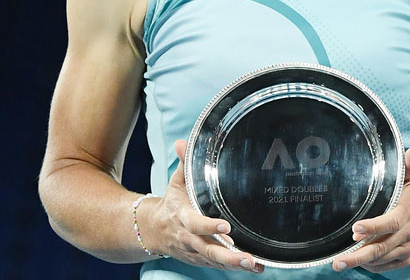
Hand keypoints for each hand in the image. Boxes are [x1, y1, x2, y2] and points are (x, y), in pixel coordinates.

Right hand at [138, 139, 263, 272]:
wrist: (153, 230)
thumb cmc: (171, 203)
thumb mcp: (175, 183)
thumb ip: (184, 164)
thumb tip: (184, 142)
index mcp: (182, 217)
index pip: (195, 223)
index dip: (209, 226)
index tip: (226, 225)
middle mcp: (189, 238)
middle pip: (208, 249)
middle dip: (228, 256)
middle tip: (248, 258)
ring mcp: (195, 251)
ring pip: (215, 260)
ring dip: (235, 264)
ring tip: (255, 264)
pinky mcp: (201, 259)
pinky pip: (218, 265)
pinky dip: (235, 268)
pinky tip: (256, 267)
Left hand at [334, 146, 409, 272]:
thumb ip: (409, 164)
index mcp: (408, 212)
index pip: (391, 222)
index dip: (374, 227)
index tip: (355, 229)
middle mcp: (408, 233)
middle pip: (382, 247)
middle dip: (358, 255)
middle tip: (337, 261)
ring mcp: (407, 248)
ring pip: (382, 259)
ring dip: (360, 262)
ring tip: (340, 262)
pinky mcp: (405, 259)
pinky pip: (386, 266)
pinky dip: (371, 266)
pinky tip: (357, 263)